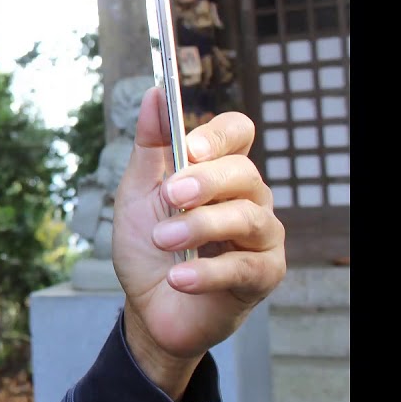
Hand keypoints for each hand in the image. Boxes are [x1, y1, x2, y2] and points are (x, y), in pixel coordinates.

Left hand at [112, 87, 285, 398]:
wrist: (147, 307)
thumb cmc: (147, 248)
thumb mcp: (137, 194)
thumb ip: (149, 147)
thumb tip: (155, 94)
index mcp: (218, 171)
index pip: (238, 132)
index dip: (218, 134)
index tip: (189, 146)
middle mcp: (248, 198)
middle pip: (243, 172)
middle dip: (204, 182)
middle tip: (170, 196)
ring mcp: (261, 237)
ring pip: (246, 217)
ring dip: (198, 227)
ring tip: (162, 241)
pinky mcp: (263, 276)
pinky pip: (245, 266)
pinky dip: (207, 272)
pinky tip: (178, 278)